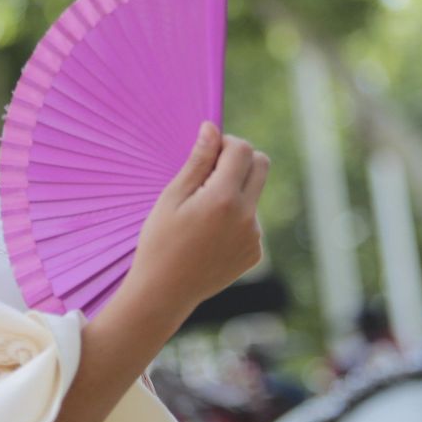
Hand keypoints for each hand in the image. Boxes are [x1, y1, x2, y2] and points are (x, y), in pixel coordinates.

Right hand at [123, 123, 267, 327]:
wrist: (164, 293)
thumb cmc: (159, 242)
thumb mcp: (172, 198)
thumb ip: (197, 162)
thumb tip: (212, 129)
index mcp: (223, 199)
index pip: (243, 150)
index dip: (226, 143)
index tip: (208, 152)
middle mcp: (247, 217)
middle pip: (262, 165)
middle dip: (240, 159)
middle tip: (212, 171)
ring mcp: (254, 237)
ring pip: (253, 195)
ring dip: (234, 192)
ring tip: (200, 217)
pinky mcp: (255, 253)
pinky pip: (251, 222)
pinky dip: (234, 219)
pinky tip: (208, 236)